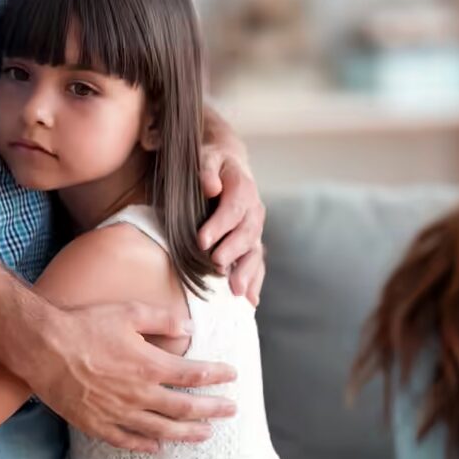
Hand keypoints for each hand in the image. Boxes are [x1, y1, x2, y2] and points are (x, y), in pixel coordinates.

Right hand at [23, 302, 237, 452]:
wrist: (42, 346)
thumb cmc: (84, 324)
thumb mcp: (128, 312)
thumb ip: (162, 320)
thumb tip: (189, 327)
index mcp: (148, 364)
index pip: (193, 374)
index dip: (216, 376)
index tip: (232, 376)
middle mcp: (138, 393)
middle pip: (184, 408)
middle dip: (212, 410)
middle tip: (231, 410)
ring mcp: (117, 412)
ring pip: (161, 430)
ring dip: (187, 433)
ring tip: (206, 434)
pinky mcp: (96, 423)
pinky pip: (127, 440)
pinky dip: (146, 445)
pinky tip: (157, 446)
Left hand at [198, 144, 265, 306]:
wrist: (228, 164)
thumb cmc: (212, 162)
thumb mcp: (207, 157)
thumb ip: (207, 169)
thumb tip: (211, 187)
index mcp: (243, 188)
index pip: (234, 208)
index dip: (219, 225)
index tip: (201, 241)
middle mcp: (254, 210)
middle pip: (247, 233)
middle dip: (232, 251)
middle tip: (216, 265)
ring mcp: (255, 228)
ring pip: (255, 251)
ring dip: (247, 272)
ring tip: (236, 291)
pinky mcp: (252, 242)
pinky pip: (257, 262)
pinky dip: (255, 281)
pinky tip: (250, 301)